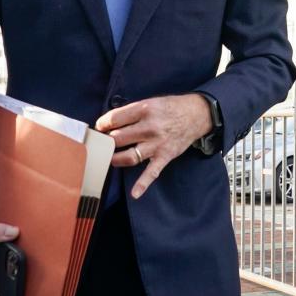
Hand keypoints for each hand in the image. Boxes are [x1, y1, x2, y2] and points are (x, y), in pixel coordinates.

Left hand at [96, 93, 212, 199]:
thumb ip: (131, 112)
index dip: (102, 124)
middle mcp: (150, 127)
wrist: (196, 115)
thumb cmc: (170, 108)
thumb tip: (110, 123)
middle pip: (118, 138)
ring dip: (115, 159)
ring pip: (129, 156)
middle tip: (102, 143)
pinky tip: (135, 193)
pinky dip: (143, 184)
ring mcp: (157, 144)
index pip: (114, 119)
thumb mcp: (150, 102)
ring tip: (110, 158)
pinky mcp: (164, 156)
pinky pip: (152, 172)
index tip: (99, 128)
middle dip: (107, 141)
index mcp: (144, 110)